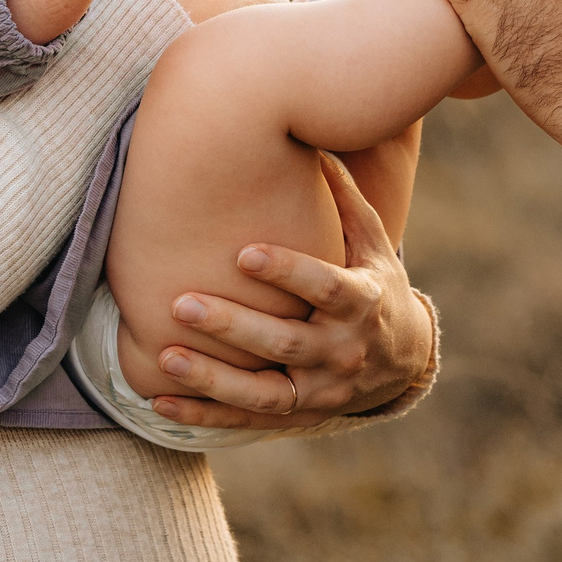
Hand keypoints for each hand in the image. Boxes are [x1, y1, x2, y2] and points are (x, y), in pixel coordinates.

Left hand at [149, 153, 436, 428]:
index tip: (244, 253)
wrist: (403, 363)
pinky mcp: (296, 414)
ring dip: (212, 378)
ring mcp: (318, 390)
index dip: (287, 271)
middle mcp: (341, 352)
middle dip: (233, 326)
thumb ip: (345, 200)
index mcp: (361, 303)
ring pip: (263, 393)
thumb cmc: (376, 287)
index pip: (325, 288)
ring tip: (166, 356)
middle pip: (285, 342)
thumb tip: (317, 141)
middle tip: (182, 303)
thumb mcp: (372, 244)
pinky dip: (202, 415)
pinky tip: (159, 400)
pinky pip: (245, 420)